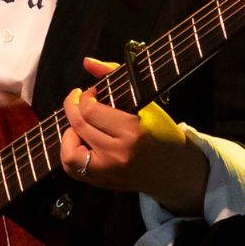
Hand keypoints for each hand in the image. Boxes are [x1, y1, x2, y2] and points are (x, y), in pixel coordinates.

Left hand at [60, 57, 207, 212]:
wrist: (175, 172)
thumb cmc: (163, 135)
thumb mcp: (147, 104)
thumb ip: (115, 76)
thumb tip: (87, 61)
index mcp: (132, 132)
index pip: (90, 110)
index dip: (84, 97)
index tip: (91, 92)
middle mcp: (117, 154)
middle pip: (78, 126)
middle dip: (71, 107)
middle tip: (77, 100)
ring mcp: (107, 172)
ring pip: (68, 151)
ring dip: (69, 134)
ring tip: (80, 126)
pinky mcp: (101, 183)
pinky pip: (72, 168)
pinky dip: (70, 152)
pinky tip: (81, 142)